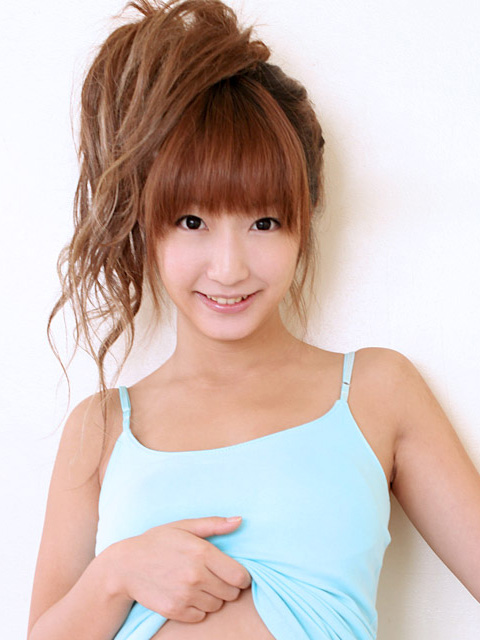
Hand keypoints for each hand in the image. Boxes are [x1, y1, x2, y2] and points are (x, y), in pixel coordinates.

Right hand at [111, 516, 250, 622]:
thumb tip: (240, 520)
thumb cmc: (158, 542)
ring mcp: (185, 596)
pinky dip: (198, 608)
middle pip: (231, 593)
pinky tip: (187, 594)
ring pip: (217, 605)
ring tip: (197, 583)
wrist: (125, 566)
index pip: (239, 576)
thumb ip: (214, 524)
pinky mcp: (175, 611)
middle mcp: (195, 576)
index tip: (235, 573)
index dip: (242, 576)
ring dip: (213, 596)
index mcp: (202, 553)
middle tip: (213, 576)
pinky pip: (201, 616)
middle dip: (227, 586)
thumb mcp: (184, 526)